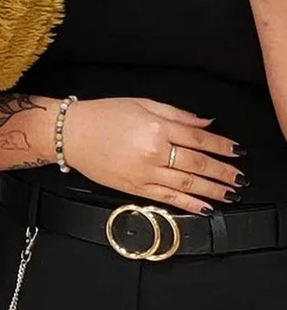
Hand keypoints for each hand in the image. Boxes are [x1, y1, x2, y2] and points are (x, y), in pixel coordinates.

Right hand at [62, 97, 244, 213]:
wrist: (69, 133)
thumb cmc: (101, 115)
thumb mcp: (140, 103)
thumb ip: (176, 114)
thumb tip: (204, 123)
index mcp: (156, 127)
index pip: (199, 138)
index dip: (222, 146)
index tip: (237, 151)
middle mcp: (153, 151)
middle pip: (198, 164)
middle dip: (223, 171)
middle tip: (239, 177)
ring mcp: (144, 172)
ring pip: (188, 184)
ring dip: (213, 190)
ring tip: (230, 193)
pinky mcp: (134, 188)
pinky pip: (168, 198)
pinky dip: (189, 204)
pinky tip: (205, 207)